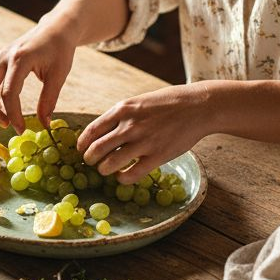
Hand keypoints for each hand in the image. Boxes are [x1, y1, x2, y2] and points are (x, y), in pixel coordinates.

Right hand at [0, 19, 78, 132]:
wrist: (56, 28)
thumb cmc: (60, 49)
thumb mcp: (59, 74)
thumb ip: (49, 100)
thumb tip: (44, 124)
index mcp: (20, 59)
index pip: (8, 93)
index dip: (13, 114)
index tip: (21, 130)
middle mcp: (3, 57)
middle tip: (7, 125)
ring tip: (1, 114)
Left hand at [77, 83, 209, 184]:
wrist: (198, 107)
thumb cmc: (168, 103)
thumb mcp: (139, 101)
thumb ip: (121, 115)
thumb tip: (102, 132)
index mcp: (123, 109)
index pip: (92, 130)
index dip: (82, 143)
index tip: (81, 150)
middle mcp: (130, 126)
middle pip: (97, 149)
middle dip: (90, 159)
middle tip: (91, 162)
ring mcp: (144, 142)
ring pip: (110, 164)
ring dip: (104, 170)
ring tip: (106, 170)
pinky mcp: (157, 156)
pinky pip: (131, 174)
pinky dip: (123, 178)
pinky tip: (123, 176)